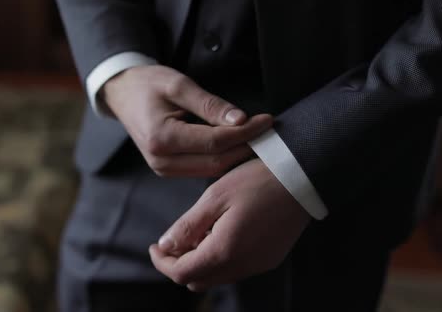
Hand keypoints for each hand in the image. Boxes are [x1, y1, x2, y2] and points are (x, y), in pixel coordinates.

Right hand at [103, 65, 272, 176]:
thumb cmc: (148, 84)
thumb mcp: (179, 85)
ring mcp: (164, 169)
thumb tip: (242, 121)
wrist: (122, 94)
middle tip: (269, 132)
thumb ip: (210, 104)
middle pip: (216, 162)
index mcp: (162, 139)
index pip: (215, 142)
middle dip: (245, 147)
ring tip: (258, 138)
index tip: (267, 120)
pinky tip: (238, 145)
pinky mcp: (169, 170)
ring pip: (212, 169)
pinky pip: (203, 169)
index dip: (245, 133)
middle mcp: (161, 161)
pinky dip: (223, 158)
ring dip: (236, 155)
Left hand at [149, 159, 310, 290]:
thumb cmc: (256, 181)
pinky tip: (221, 233)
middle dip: (180, 264)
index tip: (154, 246)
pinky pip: (237, 269)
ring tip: (198, 233)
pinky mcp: (270, 259)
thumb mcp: (214, 198)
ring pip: (218, 276)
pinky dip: (221, 259)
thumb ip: (187, 227)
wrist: (302, 176)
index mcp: (224, 251)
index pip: (182, 273)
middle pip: (199, 280)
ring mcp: (259, 264)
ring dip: (201, 262)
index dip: (162, 263)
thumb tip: (165, 247)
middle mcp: (243, 265)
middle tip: (174, 240)